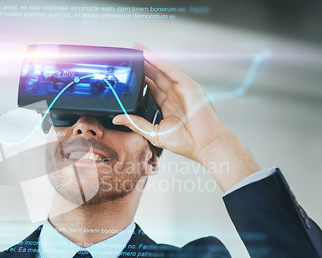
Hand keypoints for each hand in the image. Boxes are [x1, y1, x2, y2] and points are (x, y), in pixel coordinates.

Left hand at [113, 42, 259, 191]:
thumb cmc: (186, 142)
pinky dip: (160, 62)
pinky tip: (149, 55)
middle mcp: (174, 96)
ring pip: (161, 70)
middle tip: (128, 55)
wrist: (204, 145)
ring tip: (135, 49)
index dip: (139, 79)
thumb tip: (118, 118)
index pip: (150, 88)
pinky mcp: (188, 86)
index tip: (126, 73)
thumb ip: (136, 123)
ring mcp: (181, 90)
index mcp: (167, 106)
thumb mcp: (153, 133)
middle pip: (154, 76)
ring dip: (149, 59)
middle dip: (142, 65)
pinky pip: (171, 70)